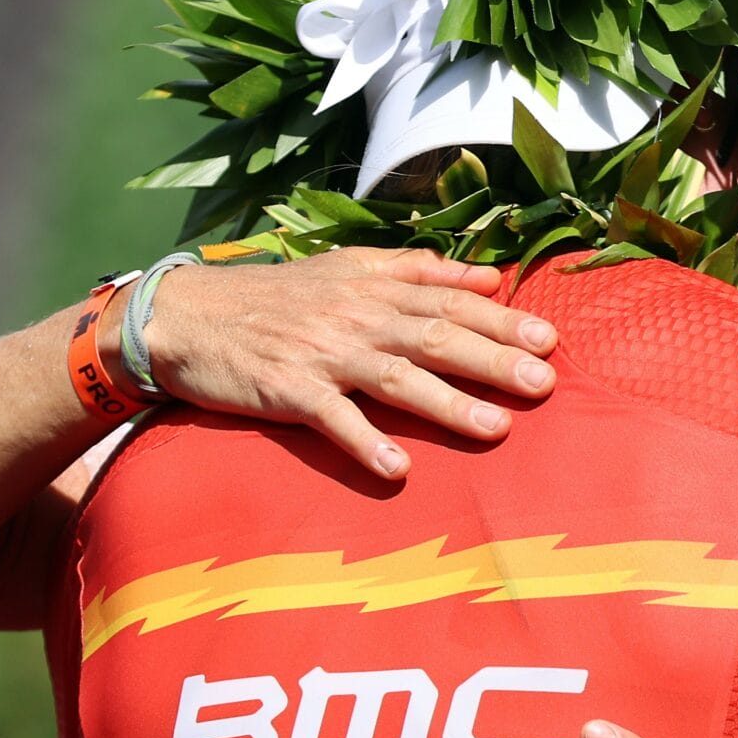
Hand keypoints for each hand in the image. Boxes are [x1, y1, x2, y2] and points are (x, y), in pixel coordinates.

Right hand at [141, 247, 557, 478]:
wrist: (187, 315)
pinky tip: (398, 469)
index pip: (449, 300)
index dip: (501, 318)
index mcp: (373, 286)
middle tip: (544, 382)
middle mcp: (355, 315)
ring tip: (495, 430)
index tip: (549, 338)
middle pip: (434, 336)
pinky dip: (365, 443)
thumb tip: (488, 276)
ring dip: (447, 404)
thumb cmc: (277, 297)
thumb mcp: (349, 267)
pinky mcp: (287, 389)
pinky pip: (332, 419)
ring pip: (394, 377)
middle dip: (493, 359)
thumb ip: (419, 271)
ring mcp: (322, 353)